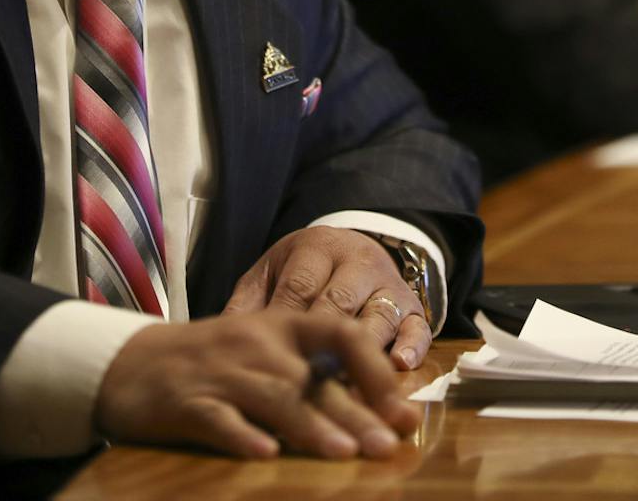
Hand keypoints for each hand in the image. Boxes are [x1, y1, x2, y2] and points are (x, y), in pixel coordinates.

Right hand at [93, 310, 416, 459]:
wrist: (130, 362)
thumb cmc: (213, 362)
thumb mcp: (263, 352)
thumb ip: (313, 374)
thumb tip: (380, 412)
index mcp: (280, 326)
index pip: (339, 334)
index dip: (375, 370)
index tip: (403, 410)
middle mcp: (255, 343)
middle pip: (312, 379)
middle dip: (355, 412)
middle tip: (389, 445)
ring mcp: (220, 373)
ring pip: (272, 397)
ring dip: (310, 426)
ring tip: (344, 452)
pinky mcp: (186, 403)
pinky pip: (218, 419)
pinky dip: (243, 436)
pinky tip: (266, 455)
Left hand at [223, 225, 431, 370]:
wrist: (354, 247)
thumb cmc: (303, 269)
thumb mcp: (272, 272)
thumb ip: (249, 302)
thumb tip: (219, 337)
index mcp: (317, 248)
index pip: (301, 287)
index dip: (288, 323)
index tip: (271, 359)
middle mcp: (357, 262)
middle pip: (340, 304)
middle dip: (324, 345)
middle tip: (309, 382)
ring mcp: (388, 285)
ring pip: (379, 316)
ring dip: (365, 354)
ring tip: (351, 389)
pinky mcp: (414, 307)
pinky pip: (418, 326)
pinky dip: (410, 346)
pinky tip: (398, 367)